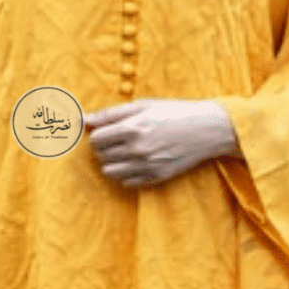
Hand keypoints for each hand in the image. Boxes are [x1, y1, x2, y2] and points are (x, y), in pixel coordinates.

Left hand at [83, 98, 238, 187]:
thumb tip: (82, 120)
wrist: (205, 130)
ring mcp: (146, 166)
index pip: (96, 139)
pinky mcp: (155, 178)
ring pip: (110, 171)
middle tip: (119, 139)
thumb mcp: (142, 106)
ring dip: (113, 161)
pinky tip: (138, 161)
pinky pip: (126, 182)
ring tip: (126, 151)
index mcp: (133, 128)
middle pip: (101, 155)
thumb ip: (110, 114)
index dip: (99, 134)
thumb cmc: (173, 113)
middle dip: (105, 147)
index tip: (108, 131)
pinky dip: (127, 173)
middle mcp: (137, 150)